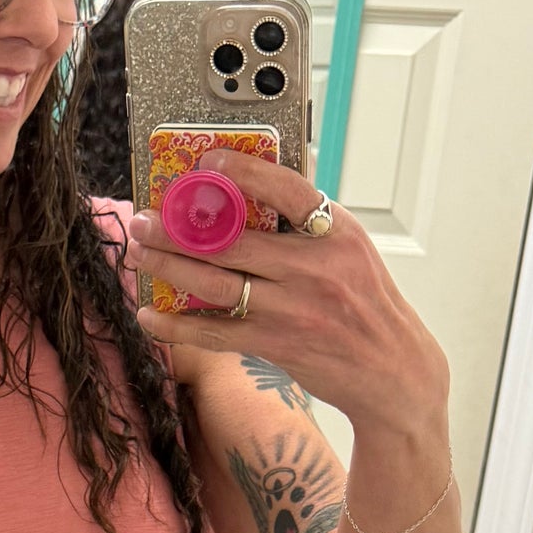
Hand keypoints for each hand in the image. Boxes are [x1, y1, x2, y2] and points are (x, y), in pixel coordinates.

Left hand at [127, 152, 448, 446]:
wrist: (392, 371)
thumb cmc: (364, 305)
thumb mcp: (349, 252)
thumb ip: (307, 227)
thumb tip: (247, 196)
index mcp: (336, 232)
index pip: (287, 189)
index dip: (243, 172)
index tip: (206, 160)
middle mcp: (316, 266)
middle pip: (233, 239)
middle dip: (178, 227)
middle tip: (144, 219)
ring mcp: (295, 307)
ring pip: (216, 282)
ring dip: (169, 266)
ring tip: (139, 254)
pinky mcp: (278, 344)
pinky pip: (215, 331)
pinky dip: (177, 326)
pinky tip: (150, 316)